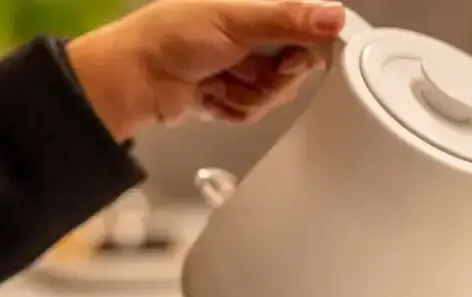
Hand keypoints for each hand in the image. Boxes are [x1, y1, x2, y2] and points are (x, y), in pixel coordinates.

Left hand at [66, 0, 345, 141]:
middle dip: (271, 78)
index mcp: (259, 7)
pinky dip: (234, 108)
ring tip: (219, 81)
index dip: (306, 51)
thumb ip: (289, 19)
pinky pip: (257, 111)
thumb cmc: (172, 37)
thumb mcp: (235, 21)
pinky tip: (212, 95)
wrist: (134, 82)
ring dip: (248, 95)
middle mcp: (258, 35)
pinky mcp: (237, 94)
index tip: (289, 60)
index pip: (311, 29)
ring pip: (278, 94)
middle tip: (241, 68)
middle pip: (299, 68)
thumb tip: (336, 15)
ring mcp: (247, 67)